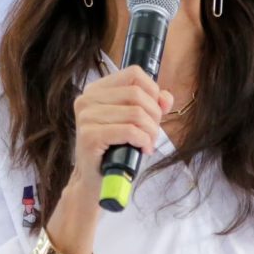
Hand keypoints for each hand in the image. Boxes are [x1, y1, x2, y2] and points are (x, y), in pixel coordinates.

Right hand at [70, 65, 172, 196]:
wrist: (94, 180)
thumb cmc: (114, 149)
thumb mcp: (133, 122)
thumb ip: (150, 104)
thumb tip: (166, 97)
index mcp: (96, 90)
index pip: (134, 74)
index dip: (152, 91)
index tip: (154, 111)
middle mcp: (87, 99)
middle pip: (137, 94)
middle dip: (154, 115)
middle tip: (153, 133)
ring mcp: (86, 117)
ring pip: (136, 113)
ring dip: (150, 131)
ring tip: (148, 143)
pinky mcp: (89, 136)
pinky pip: (129, 131)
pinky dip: (143, 140)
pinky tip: (143, 149)